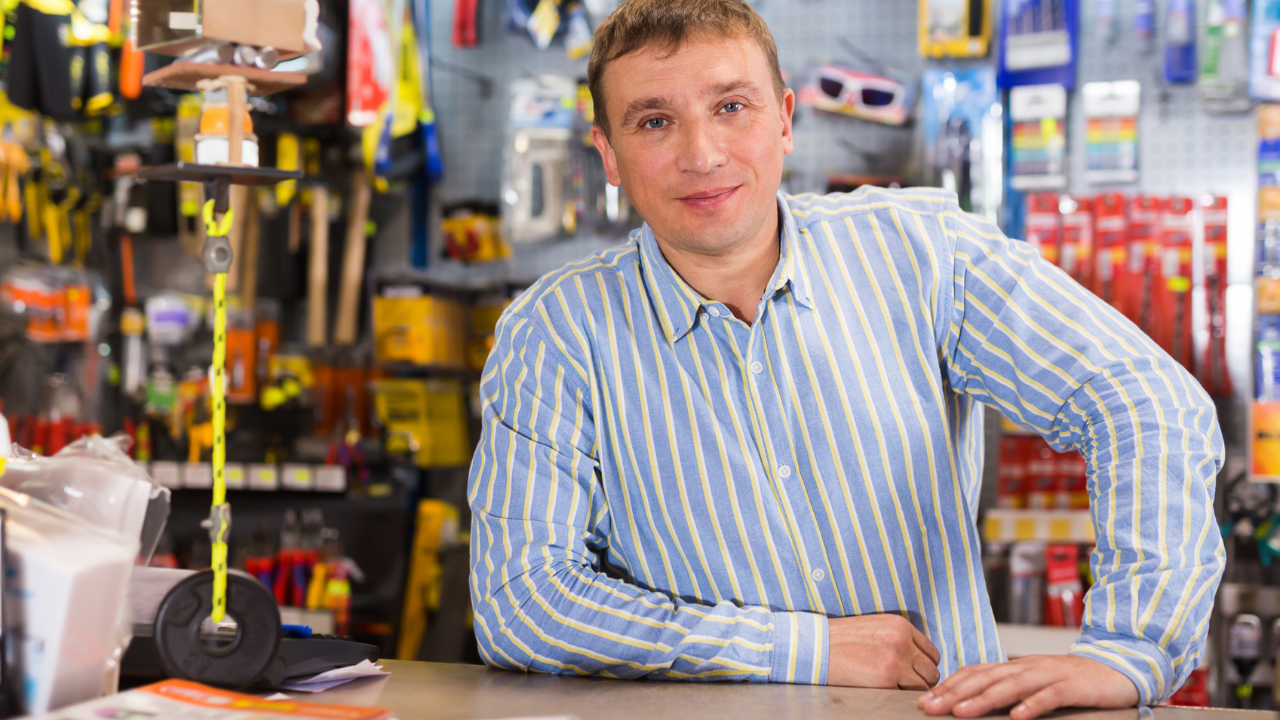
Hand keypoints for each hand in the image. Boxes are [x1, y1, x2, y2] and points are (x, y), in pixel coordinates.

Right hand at [827, 613, 939, 689]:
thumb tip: (917, 661)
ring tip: (890, 688)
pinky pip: (905, 695)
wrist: (815, 647)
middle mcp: (901, 641)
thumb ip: (899, 639)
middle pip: (931, 671)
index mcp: (900, 625)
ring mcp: (895, 660)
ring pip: (922, 686)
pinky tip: (881, 691)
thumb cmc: (841, 640)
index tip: (911, 674)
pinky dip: (897, 697)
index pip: (931, 653)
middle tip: (901, 685)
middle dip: (919, 681)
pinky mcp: (885, 679)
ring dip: (909, 691)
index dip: (923, 666)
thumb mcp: (875, 627)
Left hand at [916, 654, 1139, 718]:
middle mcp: (1026, 667)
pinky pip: (1050, 696)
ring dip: (984, 699)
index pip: (974, 672)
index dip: (949, 686)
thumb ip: (1006, 689)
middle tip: (930, 708)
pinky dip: (1033, 705)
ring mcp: (1049, 674)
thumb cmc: (1072, 680)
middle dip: (954, 694)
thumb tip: (970, 700)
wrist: (1117, 668)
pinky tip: (1017, 717)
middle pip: (985, 678)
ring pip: (1011, 686)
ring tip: (961, 712)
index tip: (925, 701)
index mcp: (1015, 666)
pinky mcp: (1072, 686)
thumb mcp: (1033, 683)